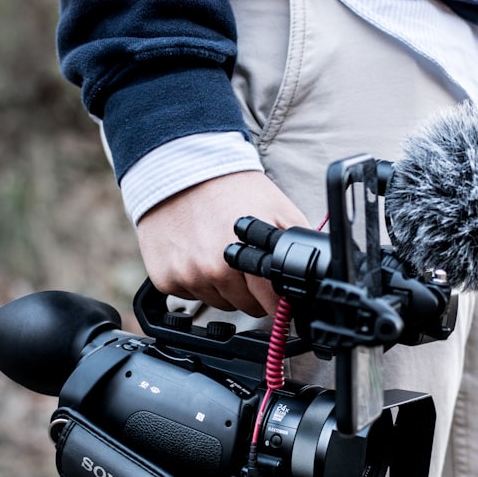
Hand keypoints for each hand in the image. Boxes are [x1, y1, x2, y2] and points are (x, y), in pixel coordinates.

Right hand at [134, 171, 309, 316]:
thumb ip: (296, 244)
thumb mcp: (278, 209)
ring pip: (218, 303)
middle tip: (246, 261)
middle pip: (246, 308)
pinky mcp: (164, 278)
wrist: (181, 169)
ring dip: (222, 286)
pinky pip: (189, 296)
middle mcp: (213, 271)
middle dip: (251, 290)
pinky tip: (196, 254)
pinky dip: (194, 280)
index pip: (272, 305)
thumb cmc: (230, 187)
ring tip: (219, 253)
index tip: (276, 290)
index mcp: (246, 258)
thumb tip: (313, 273)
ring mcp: (186, 276)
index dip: (278, 298)